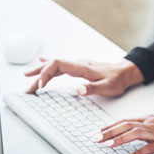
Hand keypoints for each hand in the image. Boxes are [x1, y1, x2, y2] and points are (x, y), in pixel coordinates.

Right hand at [24, 57, 143, 95]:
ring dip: (41, 71)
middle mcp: (77, 64)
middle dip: (38, 75)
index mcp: (82, 67)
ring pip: (55, 65)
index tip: (41, 86)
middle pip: (52, 65)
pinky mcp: (78, 68)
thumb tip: (78, 89)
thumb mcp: (107, 87)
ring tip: (27, 76)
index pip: (58, 64)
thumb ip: (92, 88)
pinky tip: (41, 64)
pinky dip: (48, 68)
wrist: (125, 72)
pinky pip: (59, 66)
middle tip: (27, 86)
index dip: (46, 73)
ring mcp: (77, 65)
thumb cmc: (117, 80)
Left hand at [94, 114, 153, 153]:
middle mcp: (150, 123)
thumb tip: (132, 129)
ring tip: (108, 145)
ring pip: (134, 133)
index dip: (110, 126)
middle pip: (126, 125)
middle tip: (96, 138)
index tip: (99, 131)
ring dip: (119, 139)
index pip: (125, 120)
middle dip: (109, 132)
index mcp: (148, 118)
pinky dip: (138, 152)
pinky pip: (148, 148)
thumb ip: (145, 125)